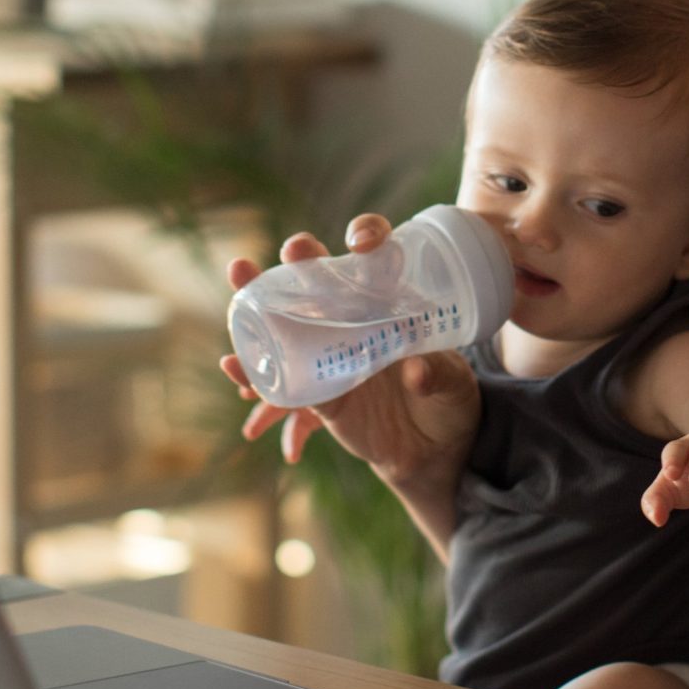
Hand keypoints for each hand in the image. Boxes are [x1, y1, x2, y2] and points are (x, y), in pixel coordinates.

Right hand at [218, 214, 479, 511]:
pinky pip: (284, 382)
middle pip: (322, 281)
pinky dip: (256, 373)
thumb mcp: (455, 386)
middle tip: (293, 249)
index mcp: (394, 307)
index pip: (377, 259)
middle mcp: (356, 323)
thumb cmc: (450, 403)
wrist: (434, 451)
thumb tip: (415, 371)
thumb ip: (440, 375)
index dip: (366, 237)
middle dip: (302, 259)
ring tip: (238, 276)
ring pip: (290, 322)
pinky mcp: (320, 395)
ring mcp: (333, 356)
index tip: (361, 243)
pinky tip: (233, 361)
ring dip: (259, 297)